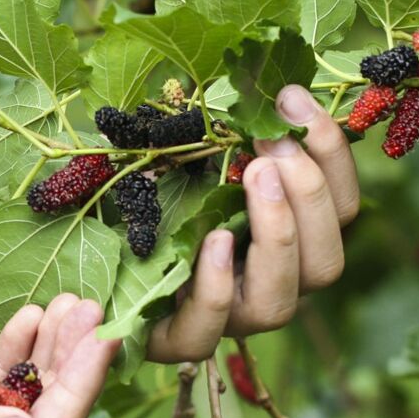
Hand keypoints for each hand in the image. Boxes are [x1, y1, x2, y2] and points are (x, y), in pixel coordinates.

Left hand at [146, 85, 359, 361]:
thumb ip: (227, 129)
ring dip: (277, 234)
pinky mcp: (172, 340)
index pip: (339, 210)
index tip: (294, 99)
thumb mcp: (187, 153)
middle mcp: (267, 285)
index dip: (331, 155)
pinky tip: (213, 238)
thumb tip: (263, 77)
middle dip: (308, 196)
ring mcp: (225, 320)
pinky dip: (215, 284)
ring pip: (280, 302)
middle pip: (326, 262)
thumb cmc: (146, 193)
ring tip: (254, 176)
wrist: (79, 255)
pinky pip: (206, 330)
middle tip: (271, 145)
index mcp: (287, 240)